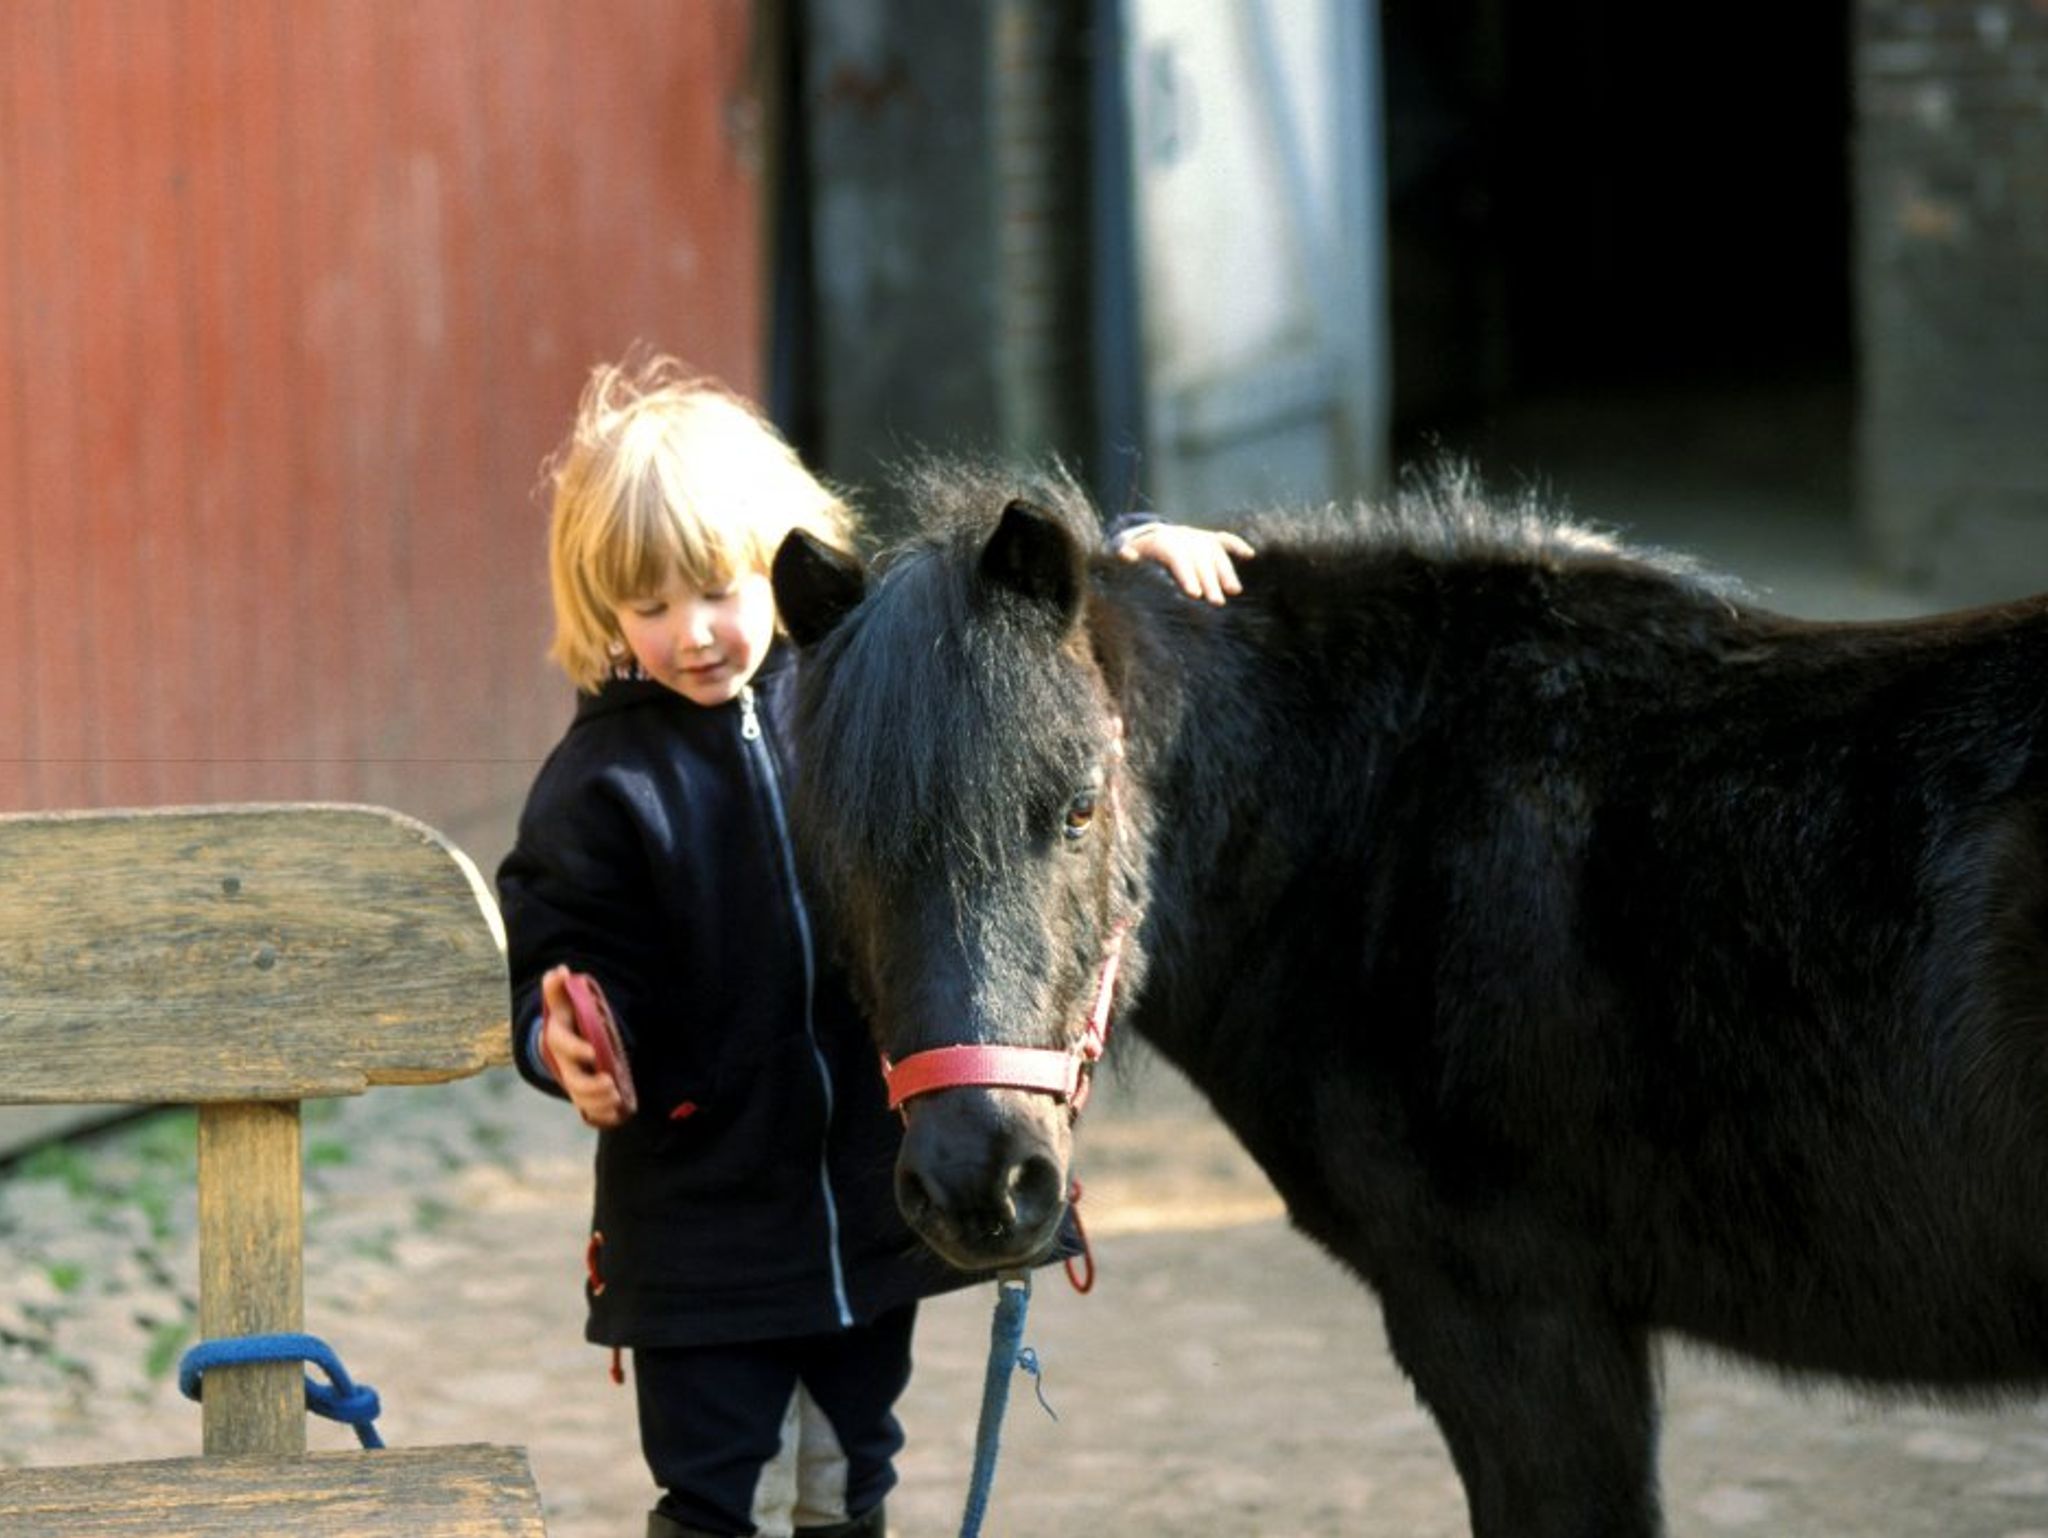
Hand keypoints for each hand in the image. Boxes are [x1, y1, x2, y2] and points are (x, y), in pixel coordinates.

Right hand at [540, 964, 629, 1128]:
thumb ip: (558, 989)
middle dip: (590, 1085)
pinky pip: (591, 1111)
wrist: (561, 1046)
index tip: (594, 1052)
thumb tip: (558, 970)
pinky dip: (602, 1116)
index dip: (577, 1049)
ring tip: (615, 1097)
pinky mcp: (584, 1096)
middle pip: (572, 1080)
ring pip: (582, 1099)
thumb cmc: (566, 1021)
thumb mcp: (563, 1003)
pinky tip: (617, 1114)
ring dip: (597, 1102)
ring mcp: (574, 1082)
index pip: (562, 1045)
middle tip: (610, 1083)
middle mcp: (564, 1065)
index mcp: (558, 1041)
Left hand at [1116, 522, 1255, 604]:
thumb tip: (1125, 555)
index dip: (1186, 575)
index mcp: (1163, 543)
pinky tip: (1250, 555)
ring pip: (1215, 553)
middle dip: (1209, 581)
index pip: (1177, 559)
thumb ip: (1125, 555)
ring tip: (1234, 591)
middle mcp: (1183, 538)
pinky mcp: (1209, 539)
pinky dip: (1236, 545)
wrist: (1149, 537)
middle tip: (1217, 602)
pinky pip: (1224, 540)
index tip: (1195, 595)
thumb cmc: (1136, 555)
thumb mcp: (1126, 554)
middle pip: (1199, 560)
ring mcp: (1198, 538)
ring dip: (1225, 571)